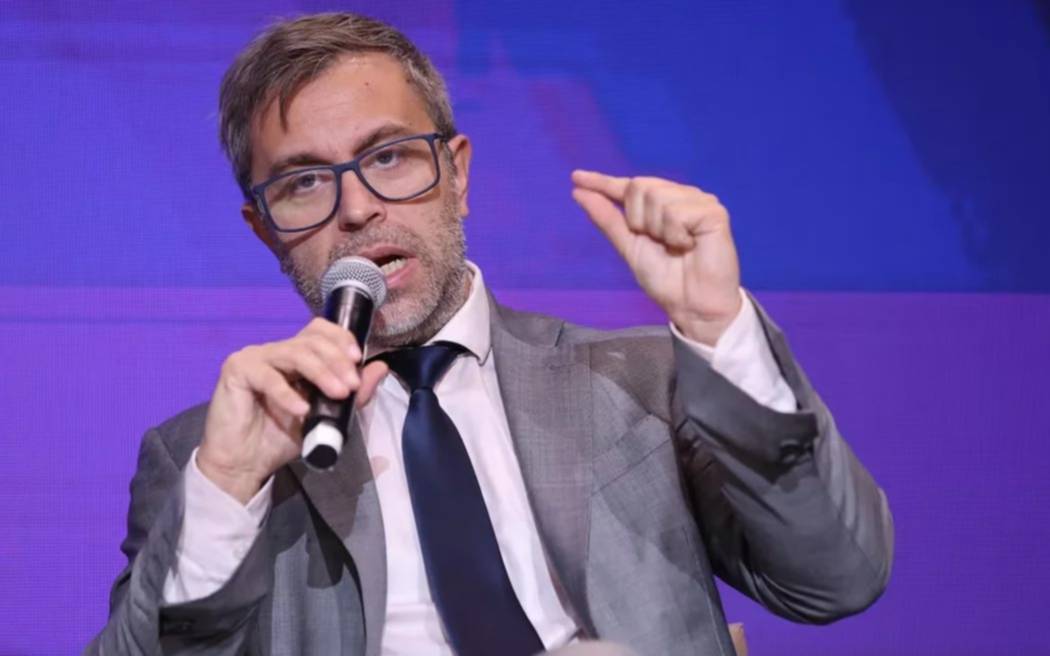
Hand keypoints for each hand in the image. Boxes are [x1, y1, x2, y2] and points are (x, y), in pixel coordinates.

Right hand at [198, 318, 388, 503]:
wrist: (245, 463)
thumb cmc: (281, 437)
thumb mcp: (327, 417)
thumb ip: (354, 395)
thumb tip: (381, 368)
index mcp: (295, 356)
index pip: (319, 330)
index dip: (340, 338)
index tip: (357, 358)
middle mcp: (276, 351)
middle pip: (311, 340)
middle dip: (337, 361)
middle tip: (351, 386)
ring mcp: (255, 357)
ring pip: (295, 353)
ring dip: (322, 373)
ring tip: (338, 394)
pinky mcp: (237, 370)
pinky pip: (267, 376)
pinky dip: (288, 394)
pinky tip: (302, 410)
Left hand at [571, 170, 742, 345]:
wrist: (691, 305)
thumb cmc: (665, 279)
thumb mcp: (628, 247)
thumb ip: (607, 218)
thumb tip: (578, 191)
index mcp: (660, 204)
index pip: (628, 186)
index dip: (603, 181)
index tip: (576, 177)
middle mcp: (680, 196)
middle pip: (639, 186)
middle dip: (638, 219)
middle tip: (658, 242)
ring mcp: (698, 202)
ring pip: (657, 196)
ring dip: (658, 230)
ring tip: (677, 247)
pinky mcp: (714, 212)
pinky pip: (677, 212)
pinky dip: (676, 234)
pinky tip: (690, 246)